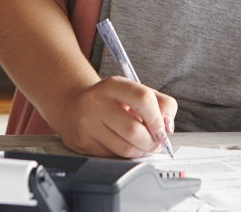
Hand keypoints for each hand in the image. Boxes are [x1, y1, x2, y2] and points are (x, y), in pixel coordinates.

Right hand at [48, 76, 177, 157]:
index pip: (143, 99)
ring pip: (124, 148)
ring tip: (144, 146)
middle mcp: (97, 103)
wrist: (72, 107)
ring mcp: (87, 124)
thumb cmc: (110, 100)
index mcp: (113, 85)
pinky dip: (126, 155)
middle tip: (157, 143)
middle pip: (134, 130)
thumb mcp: (133, 91)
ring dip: (141, 151)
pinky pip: (113, 156)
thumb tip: (168, 126)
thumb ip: (159, 103)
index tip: (163, 130)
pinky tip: (127, 146)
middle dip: (151, 142)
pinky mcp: (82, 143)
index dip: (158, 119)